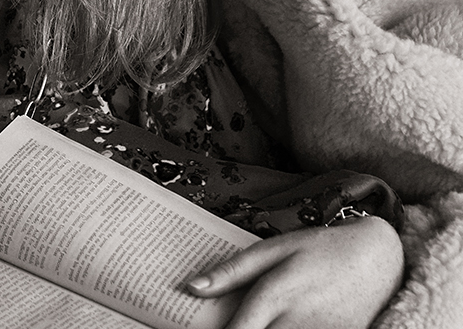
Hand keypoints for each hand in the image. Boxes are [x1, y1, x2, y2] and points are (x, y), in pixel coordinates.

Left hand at [185, 216, 403, 328]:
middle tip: (214, 323)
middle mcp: (297, 322)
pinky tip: (271, 324)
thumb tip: (191, 288)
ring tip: (242, 320)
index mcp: (276, 295)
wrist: (381, 260)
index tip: (187, 328)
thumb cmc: (322, 249)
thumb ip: (232, 271)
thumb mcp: (274, 249)